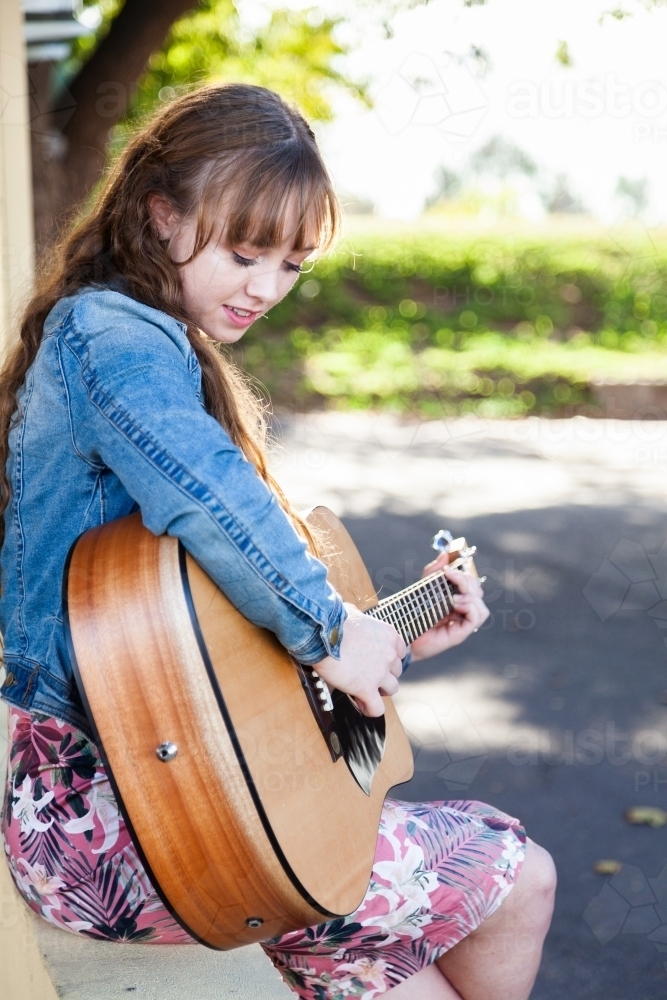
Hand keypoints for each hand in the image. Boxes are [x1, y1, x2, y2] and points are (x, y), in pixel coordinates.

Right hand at [313, 603, 405, 717]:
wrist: (322, 634)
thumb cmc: (332, 620)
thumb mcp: (352, 612)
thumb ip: (358, 618)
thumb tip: (350, 614)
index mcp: (388, 634)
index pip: (399, 651)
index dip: (387, 658)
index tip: (375, 661)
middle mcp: (388, 654)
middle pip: (396, 671)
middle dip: (383, 674)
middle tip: (367, 675)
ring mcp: (379, 673)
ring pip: (392, 689)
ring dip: (379, 691)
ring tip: (364, 691)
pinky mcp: (366, 688)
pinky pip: (377, 708)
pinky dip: (370, 709)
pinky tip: (361, 705)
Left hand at [410, 553, 488, 661]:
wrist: (402, 635)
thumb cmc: (413, 614)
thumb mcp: (424, 588)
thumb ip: (434, 572)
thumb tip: (445, 555)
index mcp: (456, 600)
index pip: (472, 585)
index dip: (464, 575)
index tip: (447, 571)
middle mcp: (462, 612)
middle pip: (478, 593)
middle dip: (466, 581)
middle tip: (450, 577)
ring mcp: (462, 623)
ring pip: (481, 606)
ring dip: (470, 595)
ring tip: (453, 596)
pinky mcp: (460, 633)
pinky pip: (477, 616)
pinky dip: (470, 607)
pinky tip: (456, 604)